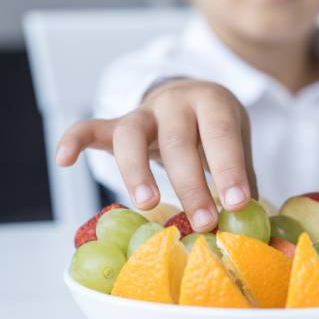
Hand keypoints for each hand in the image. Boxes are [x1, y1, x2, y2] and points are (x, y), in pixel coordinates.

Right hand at [55, 79, 257, 231]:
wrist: (188, 95)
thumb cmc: (214, 129)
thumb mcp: (235, 141)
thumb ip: (241, 175)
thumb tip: (256, 221)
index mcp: (211, 102)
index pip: (220, 134)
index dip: (229, 168)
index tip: (238, 204)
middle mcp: (174, 101)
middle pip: (177, 141)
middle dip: (191, 184)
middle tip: (203, 222)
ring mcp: (142, 112)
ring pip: (131, 135)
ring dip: (137, 170)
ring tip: (147, 204)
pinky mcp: (116, 123)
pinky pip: (90, 128)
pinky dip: (73, 140)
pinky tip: (62, 160)